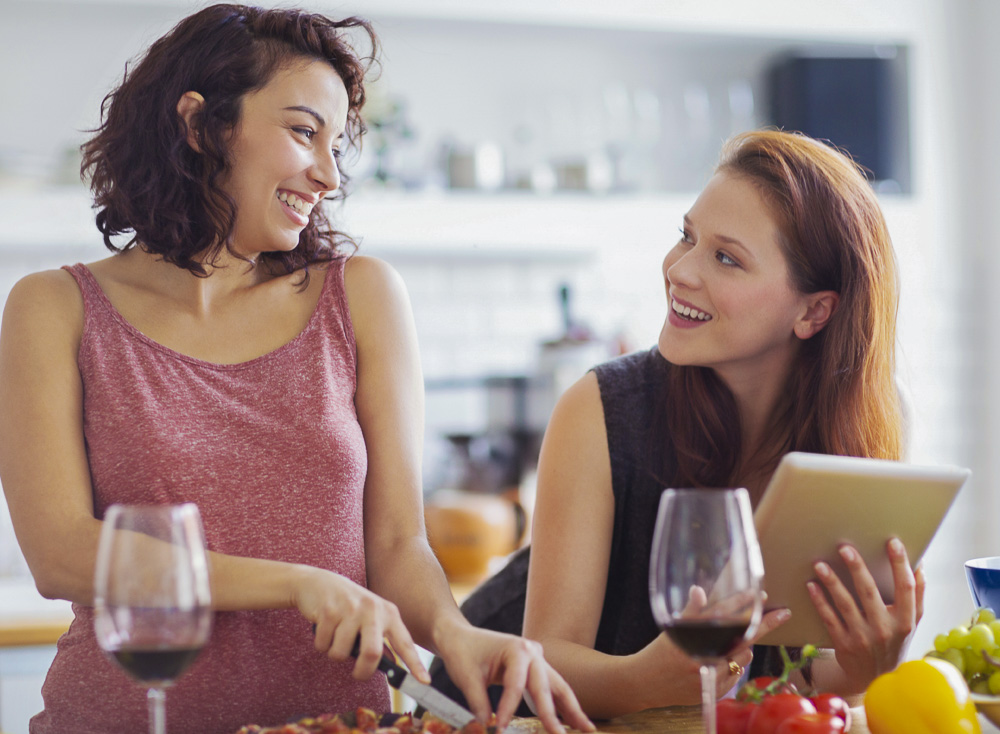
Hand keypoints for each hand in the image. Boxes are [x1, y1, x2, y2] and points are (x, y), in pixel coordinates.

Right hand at [292, 565, 428, 682]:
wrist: (316, 582)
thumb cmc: (347, 604)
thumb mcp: (370, 617)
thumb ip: (381, 640)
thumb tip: (392, 665)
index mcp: (388, 613)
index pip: (404, 643)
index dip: (415, 664)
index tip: (424, 681)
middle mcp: (372, 609)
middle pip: (371, 653)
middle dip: (362, 671)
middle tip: (358, 674)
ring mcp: (350, 608)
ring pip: (340, 653)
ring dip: (334, 653)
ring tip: (334, 636)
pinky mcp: (329, 610)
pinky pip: (323, 645)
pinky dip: (321, 643)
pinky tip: (323, 627)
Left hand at [436, 623, 593, 733]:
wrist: (459, 636)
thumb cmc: (462, 652)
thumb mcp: (466, 678)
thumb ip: (479, 704)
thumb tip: (486, 729)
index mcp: (516, 648)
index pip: (516, 685)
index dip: (509, 709)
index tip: (500, 729)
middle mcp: (532, 652)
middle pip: (547, 686)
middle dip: (555, 713)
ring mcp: (537, 659)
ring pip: (558, 686)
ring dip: (571, 709)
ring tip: (587, 729)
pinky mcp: (536, 668)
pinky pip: (551, 688)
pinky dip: (561, 704)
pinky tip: (574, 721)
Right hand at [639, 607, 790, 704]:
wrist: (645, 683)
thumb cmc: (659, 652)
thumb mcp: (673, 629)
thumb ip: (690, 611)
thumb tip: (699, 590)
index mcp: (693, 637)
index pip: (724, 616)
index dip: (744, 604)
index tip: (762, 597)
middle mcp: (703, 657)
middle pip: (744, 638)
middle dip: (764, 625)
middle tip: (782, 615)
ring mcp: (710, 677)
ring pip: (743, 658)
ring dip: (743, 649)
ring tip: (730, 645)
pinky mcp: (714, 692)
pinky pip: (736, 676)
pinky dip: (733, 668)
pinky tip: (722, 663)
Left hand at [807, 539, 924, 690]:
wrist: (874, 679)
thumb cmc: (893, 641)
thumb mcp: (911, 623)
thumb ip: (917, 595)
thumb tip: (919, 564)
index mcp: (905, 621)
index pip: (906, 588)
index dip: (900, 564)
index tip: (893, 542)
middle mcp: (885, 629)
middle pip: (870, 592)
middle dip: (857, 568)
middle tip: (844, 547)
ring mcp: (863, 637)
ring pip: (845, 604)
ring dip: (832, 582)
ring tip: (820, 564)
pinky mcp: (843, 644)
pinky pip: (829, 618)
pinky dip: (819, 601)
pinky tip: (811, 585)